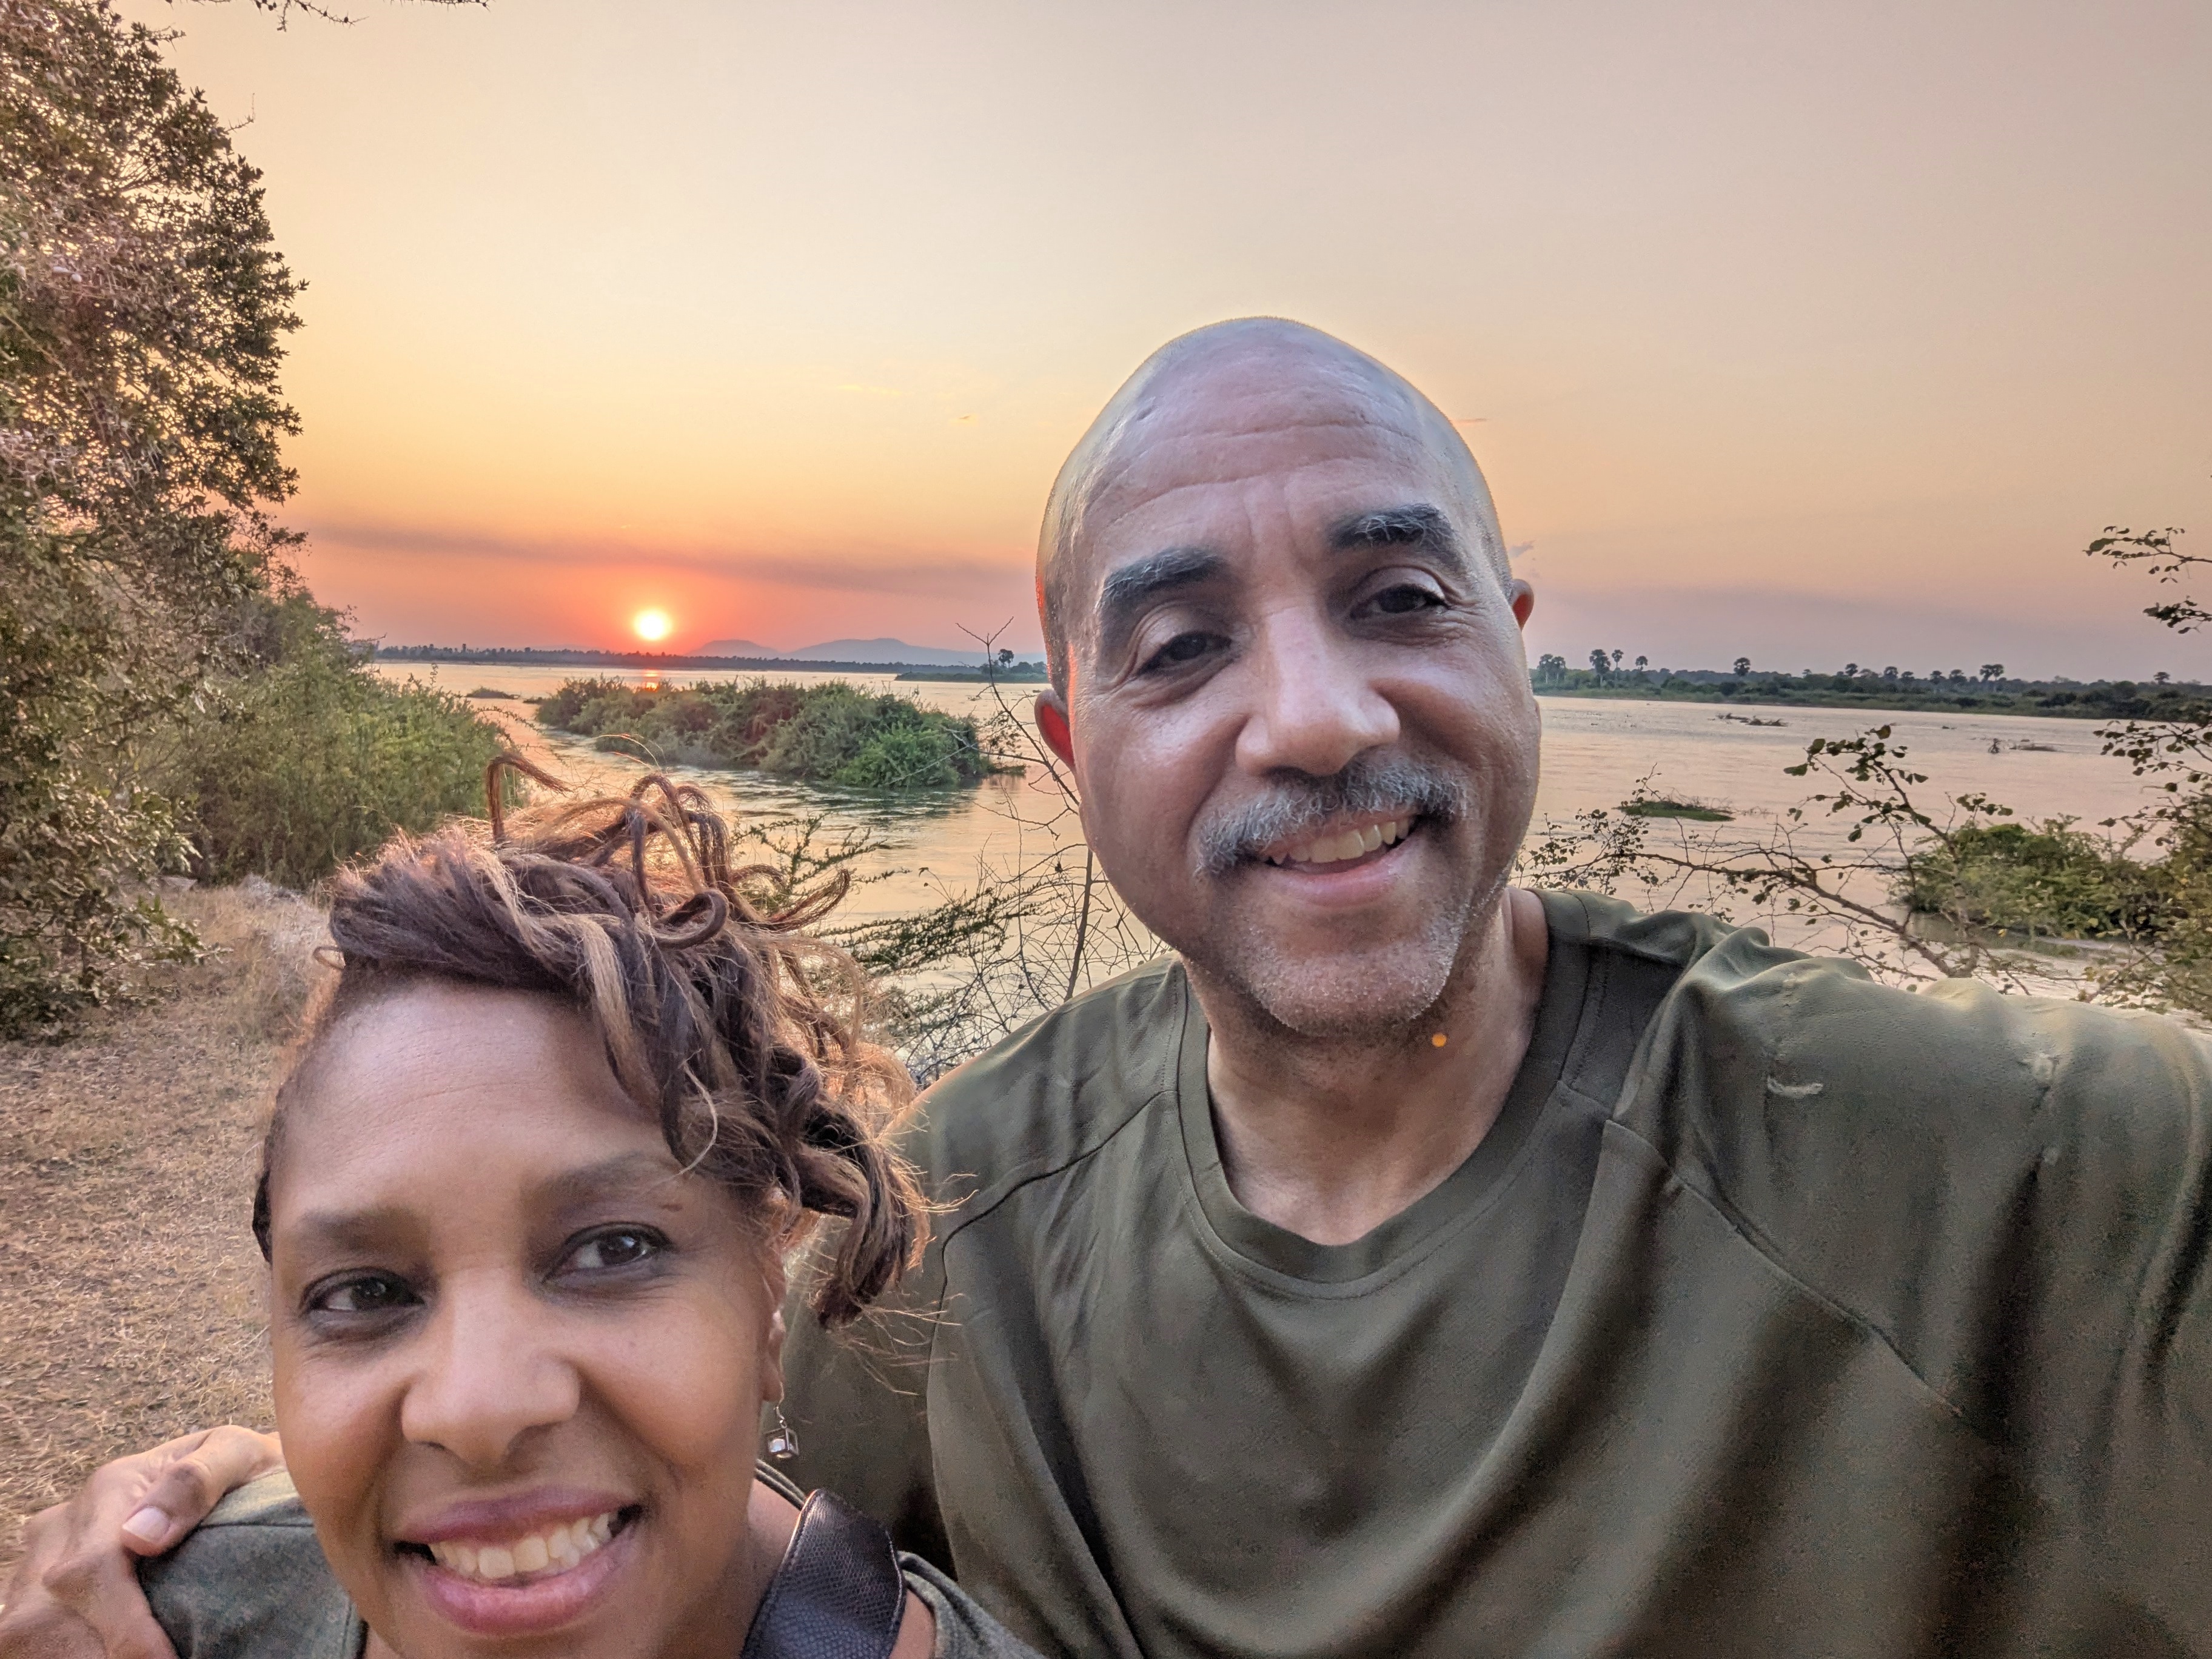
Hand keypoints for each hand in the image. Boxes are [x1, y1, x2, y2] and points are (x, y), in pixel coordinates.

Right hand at [0, 1427, 283, 1658]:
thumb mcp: (237, 1455)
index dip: (126, 1632)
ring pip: (29, 1635)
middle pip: (47, 1617)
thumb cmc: (242, 1471)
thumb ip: (197, 1480)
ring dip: (80, 1658)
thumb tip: (141, 1537)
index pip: (93, 1571)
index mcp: (110, 1488)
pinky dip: (70, 1653)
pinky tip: (113, 1655)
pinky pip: (33, 1639)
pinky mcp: (38, 1594)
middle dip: (99, 1655)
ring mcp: (41, 1561)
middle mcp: (63, 1526)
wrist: (230, 1476)